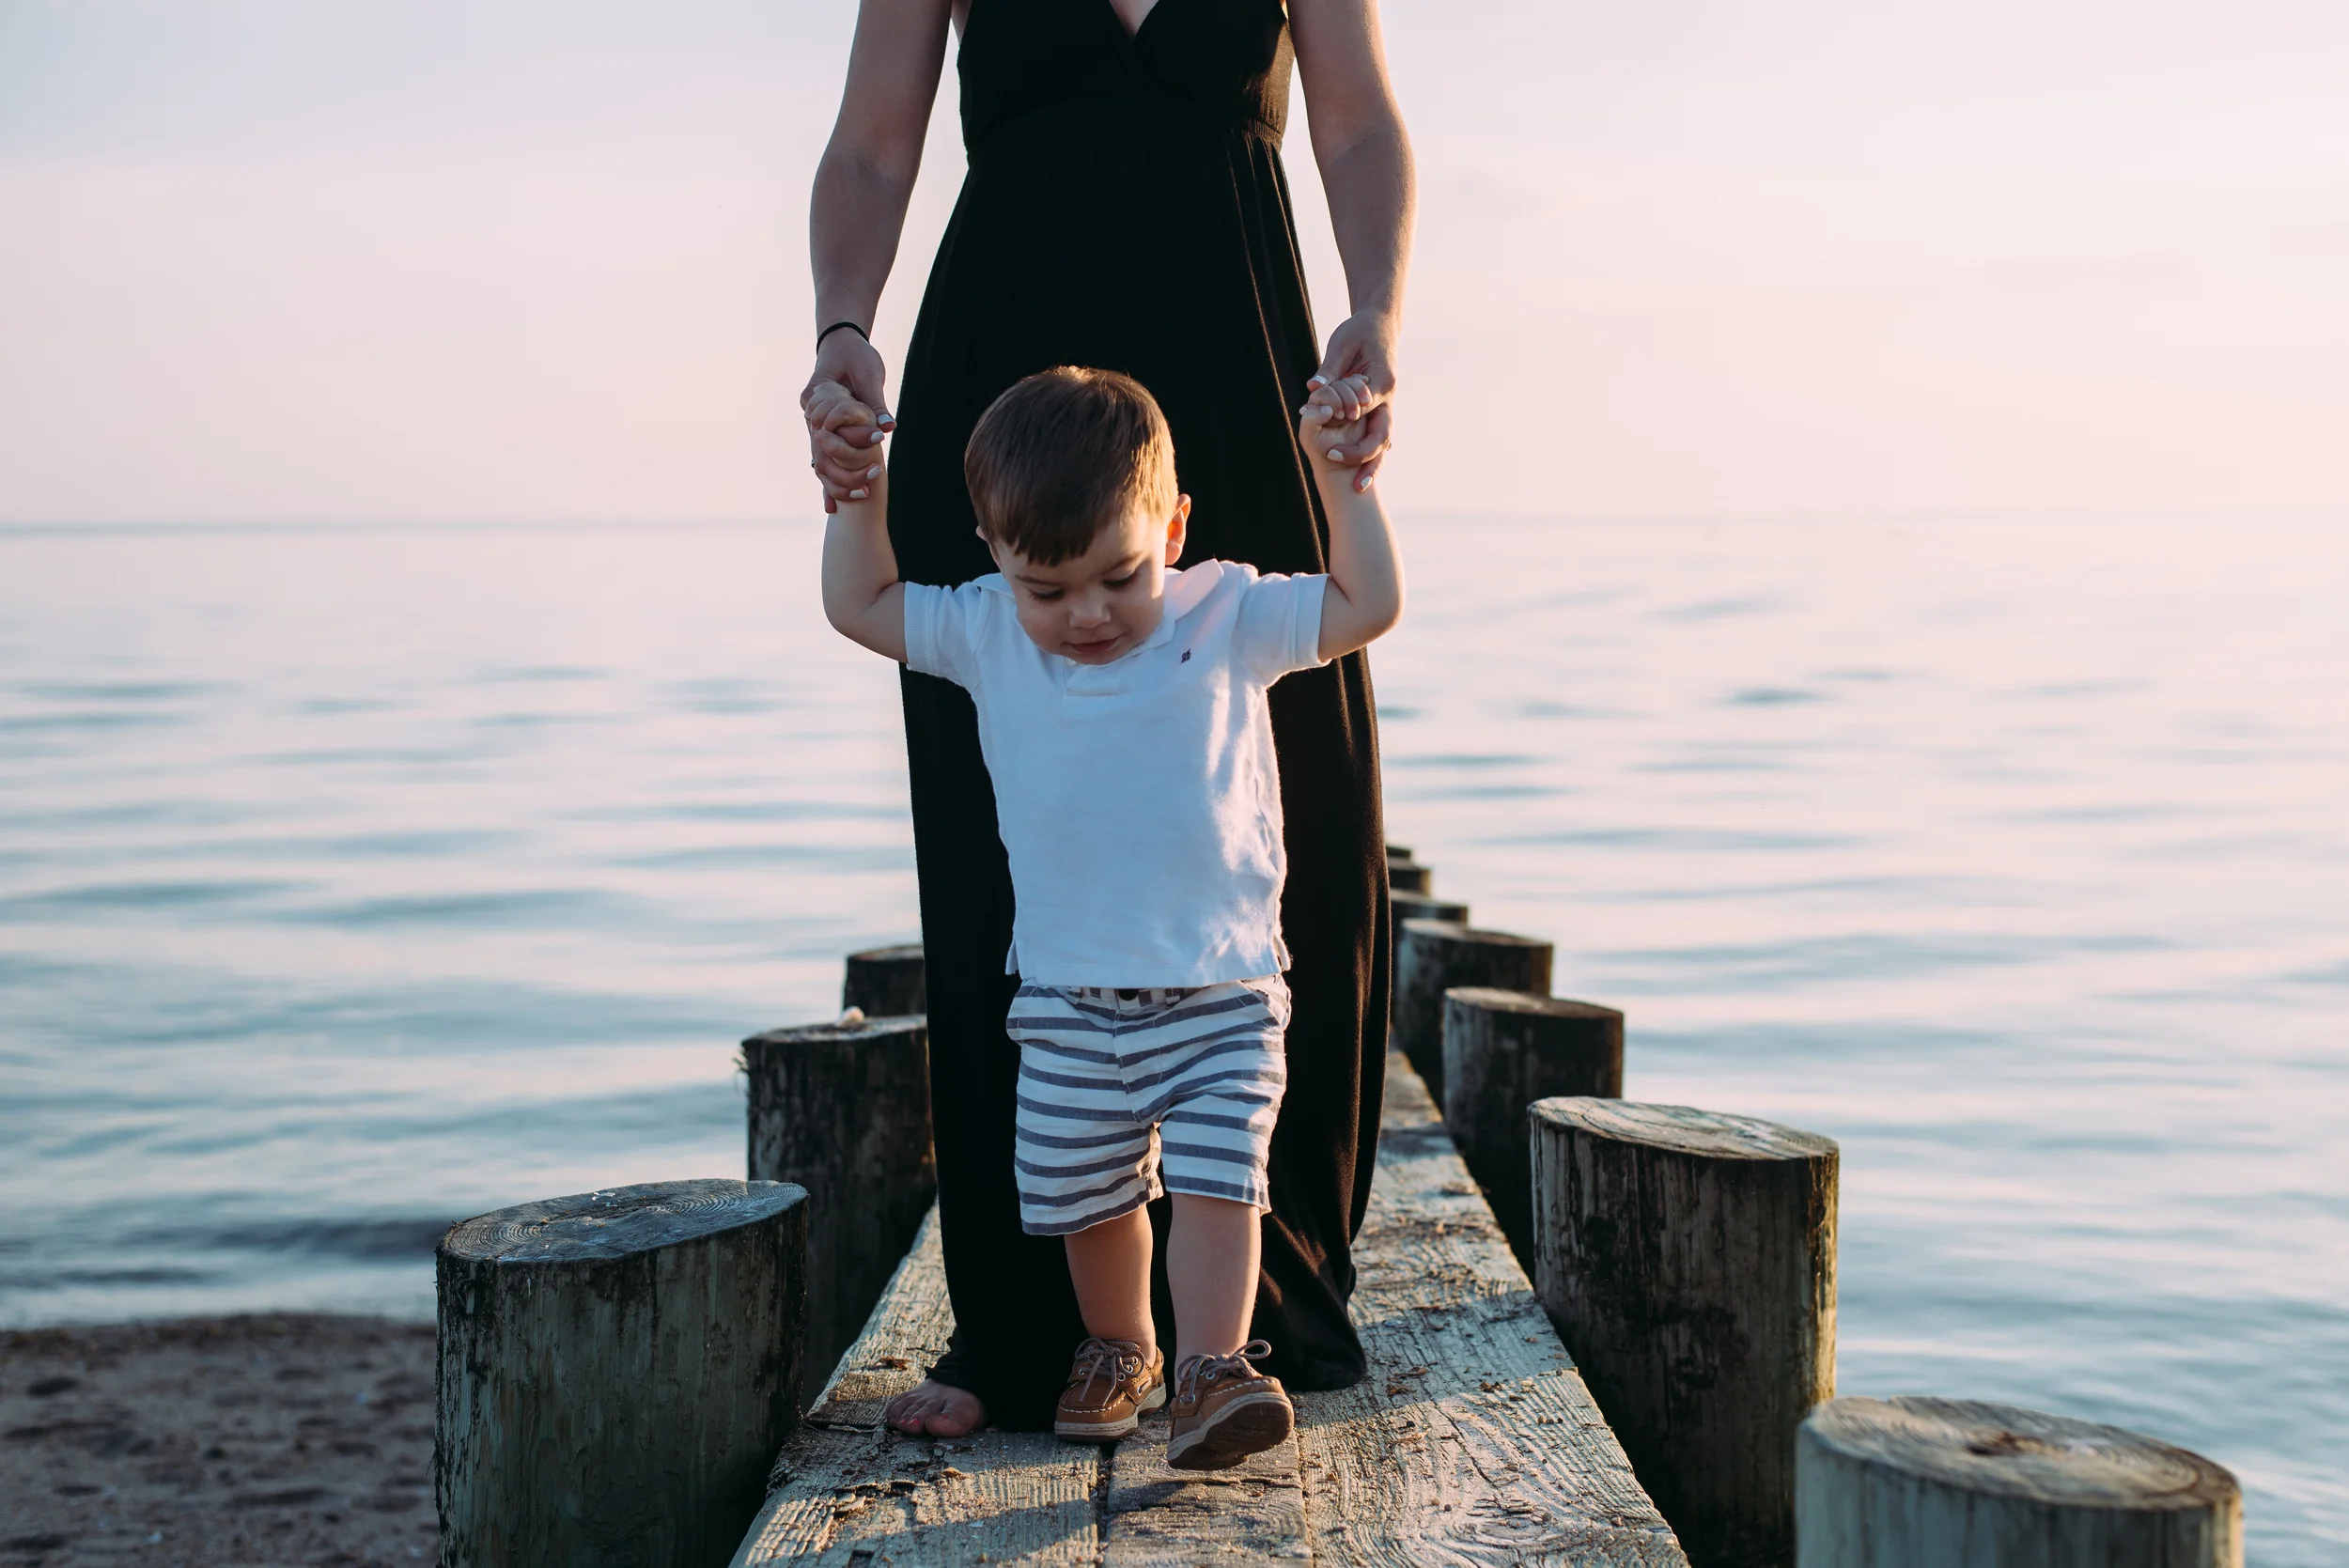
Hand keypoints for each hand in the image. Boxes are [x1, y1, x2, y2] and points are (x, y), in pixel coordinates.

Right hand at [802, 329, 894, 512]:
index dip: (845, 444)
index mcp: (816, 395)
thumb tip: (889, 428)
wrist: (843, 344)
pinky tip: (830, 507)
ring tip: (843, 506)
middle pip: (820, 449)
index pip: (827, 427)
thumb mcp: (869, 375)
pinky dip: (828, 480)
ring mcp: (814, 423)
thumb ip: (876, 404)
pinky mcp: (823, 431)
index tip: (869, 458)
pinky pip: (823, 457)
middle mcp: (810, 413)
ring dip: (832, 481)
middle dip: (838, 473)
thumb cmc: (856, 355)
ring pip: (819, 458)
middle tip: (862, 493)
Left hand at [1304, 309, 1397, 492]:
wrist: (1381, 322)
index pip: (1364, 411)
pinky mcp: (1381, 405)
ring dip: (1373, 463)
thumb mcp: (1341, 346)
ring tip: (1360, 487)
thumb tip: (1313, 389)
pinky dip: (1371, 453)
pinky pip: (1377, 433)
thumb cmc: (1359, 331)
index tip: (1332, 450)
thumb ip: (1329, 370)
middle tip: (1354, 482)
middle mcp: (1389, 396)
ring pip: (1383, 439)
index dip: (1347, 433)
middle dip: (1367, 459)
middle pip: (1381, 435)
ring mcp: (1388, 402)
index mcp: (1381, 381)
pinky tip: (1363, 474)